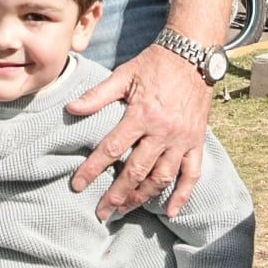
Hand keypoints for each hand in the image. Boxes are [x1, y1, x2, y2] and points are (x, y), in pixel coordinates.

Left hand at [67, 42, 212, 218]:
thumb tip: (70, 108)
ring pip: (162, 177)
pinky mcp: (196, 141)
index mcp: (141, 114)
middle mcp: (162, 131)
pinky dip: (183, 195)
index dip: (93, 169)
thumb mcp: (124, 74)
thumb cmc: (155, 64)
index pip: (112, 148)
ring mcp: (182, 139)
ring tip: (126, 210)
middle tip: (102, 212)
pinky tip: (171, 212)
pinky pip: (192, 173)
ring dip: (143, 197)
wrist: (193, 54)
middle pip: (136, 171)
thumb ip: (98, 95)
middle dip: (117, 195)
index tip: (78, 185)